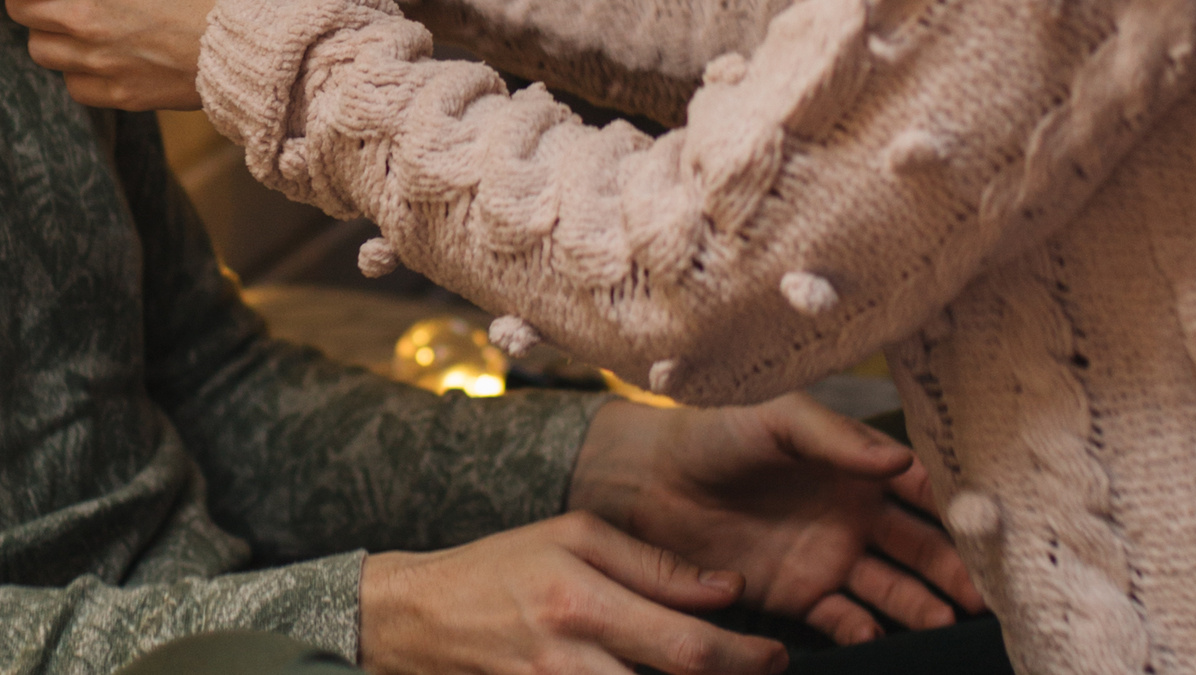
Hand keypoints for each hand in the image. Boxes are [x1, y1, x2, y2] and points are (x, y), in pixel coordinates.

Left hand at [0, 0, 263, 109]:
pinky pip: (73, 83)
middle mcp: (83, 20)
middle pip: (19, 8)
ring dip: (46, 26)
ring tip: (73, 9)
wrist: (262, 35)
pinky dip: (74, 65)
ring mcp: (99, 62)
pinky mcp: (121, 93)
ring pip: (40, 49)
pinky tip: (99, 47)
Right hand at [360, 512, 787, 674]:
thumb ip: (651, 563)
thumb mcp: (572, 535)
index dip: (747, 657)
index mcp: (581, 600)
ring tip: (711, 672)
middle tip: (762, 667)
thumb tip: (726, 591)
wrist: (419, 617)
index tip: (776, 652)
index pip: (687, 646)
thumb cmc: (502, 567)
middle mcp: (570, 659)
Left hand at [567, 398, 983, 646]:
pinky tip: (878, 636)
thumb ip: (836, 439)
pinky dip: (867, 632)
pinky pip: (845, 620)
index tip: (995, 533)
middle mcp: (854, 515)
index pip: (923, 490)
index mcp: (855, 465)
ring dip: (923, 607)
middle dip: (957, 571)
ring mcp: (830, 557)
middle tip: (989, 597)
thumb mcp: (776, 420)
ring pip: (894, 590)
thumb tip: (899, 461)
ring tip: (949, 624)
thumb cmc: (713, 432)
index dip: (958, 511)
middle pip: (922, 548)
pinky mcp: (799, 595)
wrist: (647, 479)